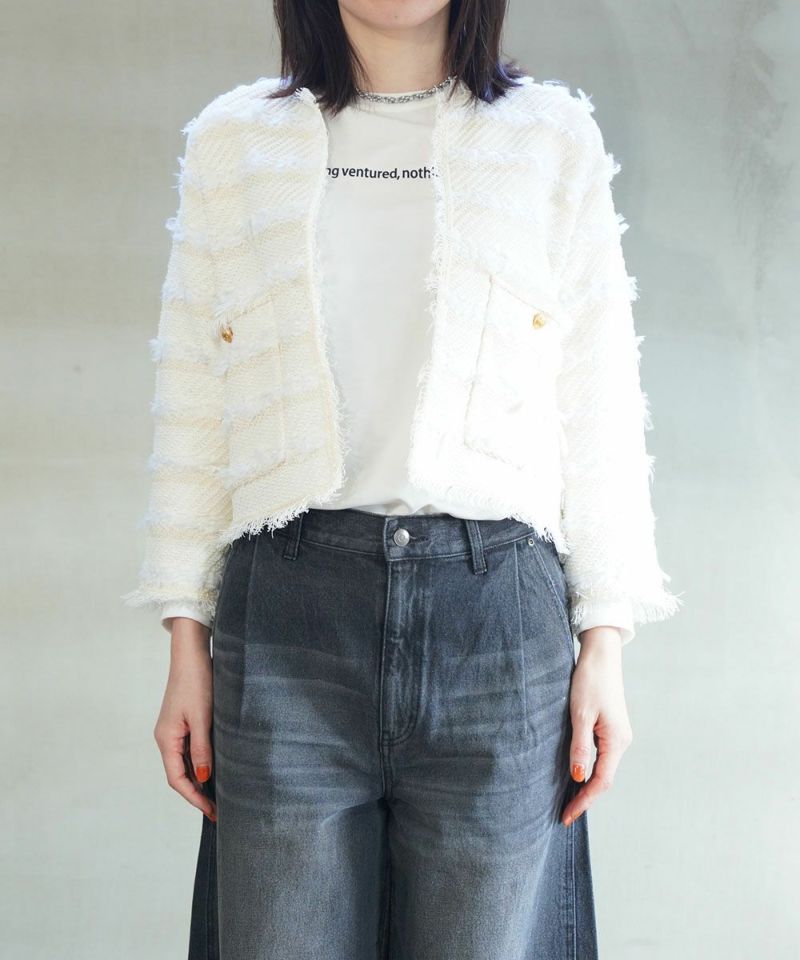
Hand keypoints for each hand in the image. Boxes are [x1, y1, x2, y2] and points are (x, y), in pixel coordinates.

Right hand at [153, 618, 216, 821]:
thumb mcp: (202, 717)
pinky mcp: (182, 722)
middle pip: (179, 774)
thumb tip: (203, 778)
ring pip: (184, 762)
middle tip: (218, 809)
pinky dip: (200, 762)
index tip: (211, 811)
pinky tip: (215, 768)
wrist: (192, 654)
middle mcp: (166, 737)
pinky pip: (189, 750)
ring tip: (219, 794)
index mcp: (166, 739)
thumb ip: (202, 748)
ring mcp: (173, 730)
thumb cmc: (196, 682)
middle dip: (197, 793)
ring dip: (199, 779)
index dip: (194, 797)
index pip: (177, 778)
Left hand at [562, 625, 632, 826]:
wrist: (601, 656)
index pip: (601, 781)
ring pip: (603, 769)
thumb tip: (578, 777)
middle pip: (604, 779)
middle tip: (564, 814)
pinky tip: (576, 774)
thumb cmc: (590, 681)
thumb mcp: (580, 714)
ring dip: (587, 785)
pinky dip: (589, 770)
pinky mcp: (611, 728)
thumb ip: (580, 747)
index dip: (584, 801)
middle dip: (585, 798)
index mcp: (616, 741)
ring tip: (567, 800)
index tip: (567, 816)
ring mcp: (618, 735)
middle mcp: (621, 742)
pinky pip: (602, 756)